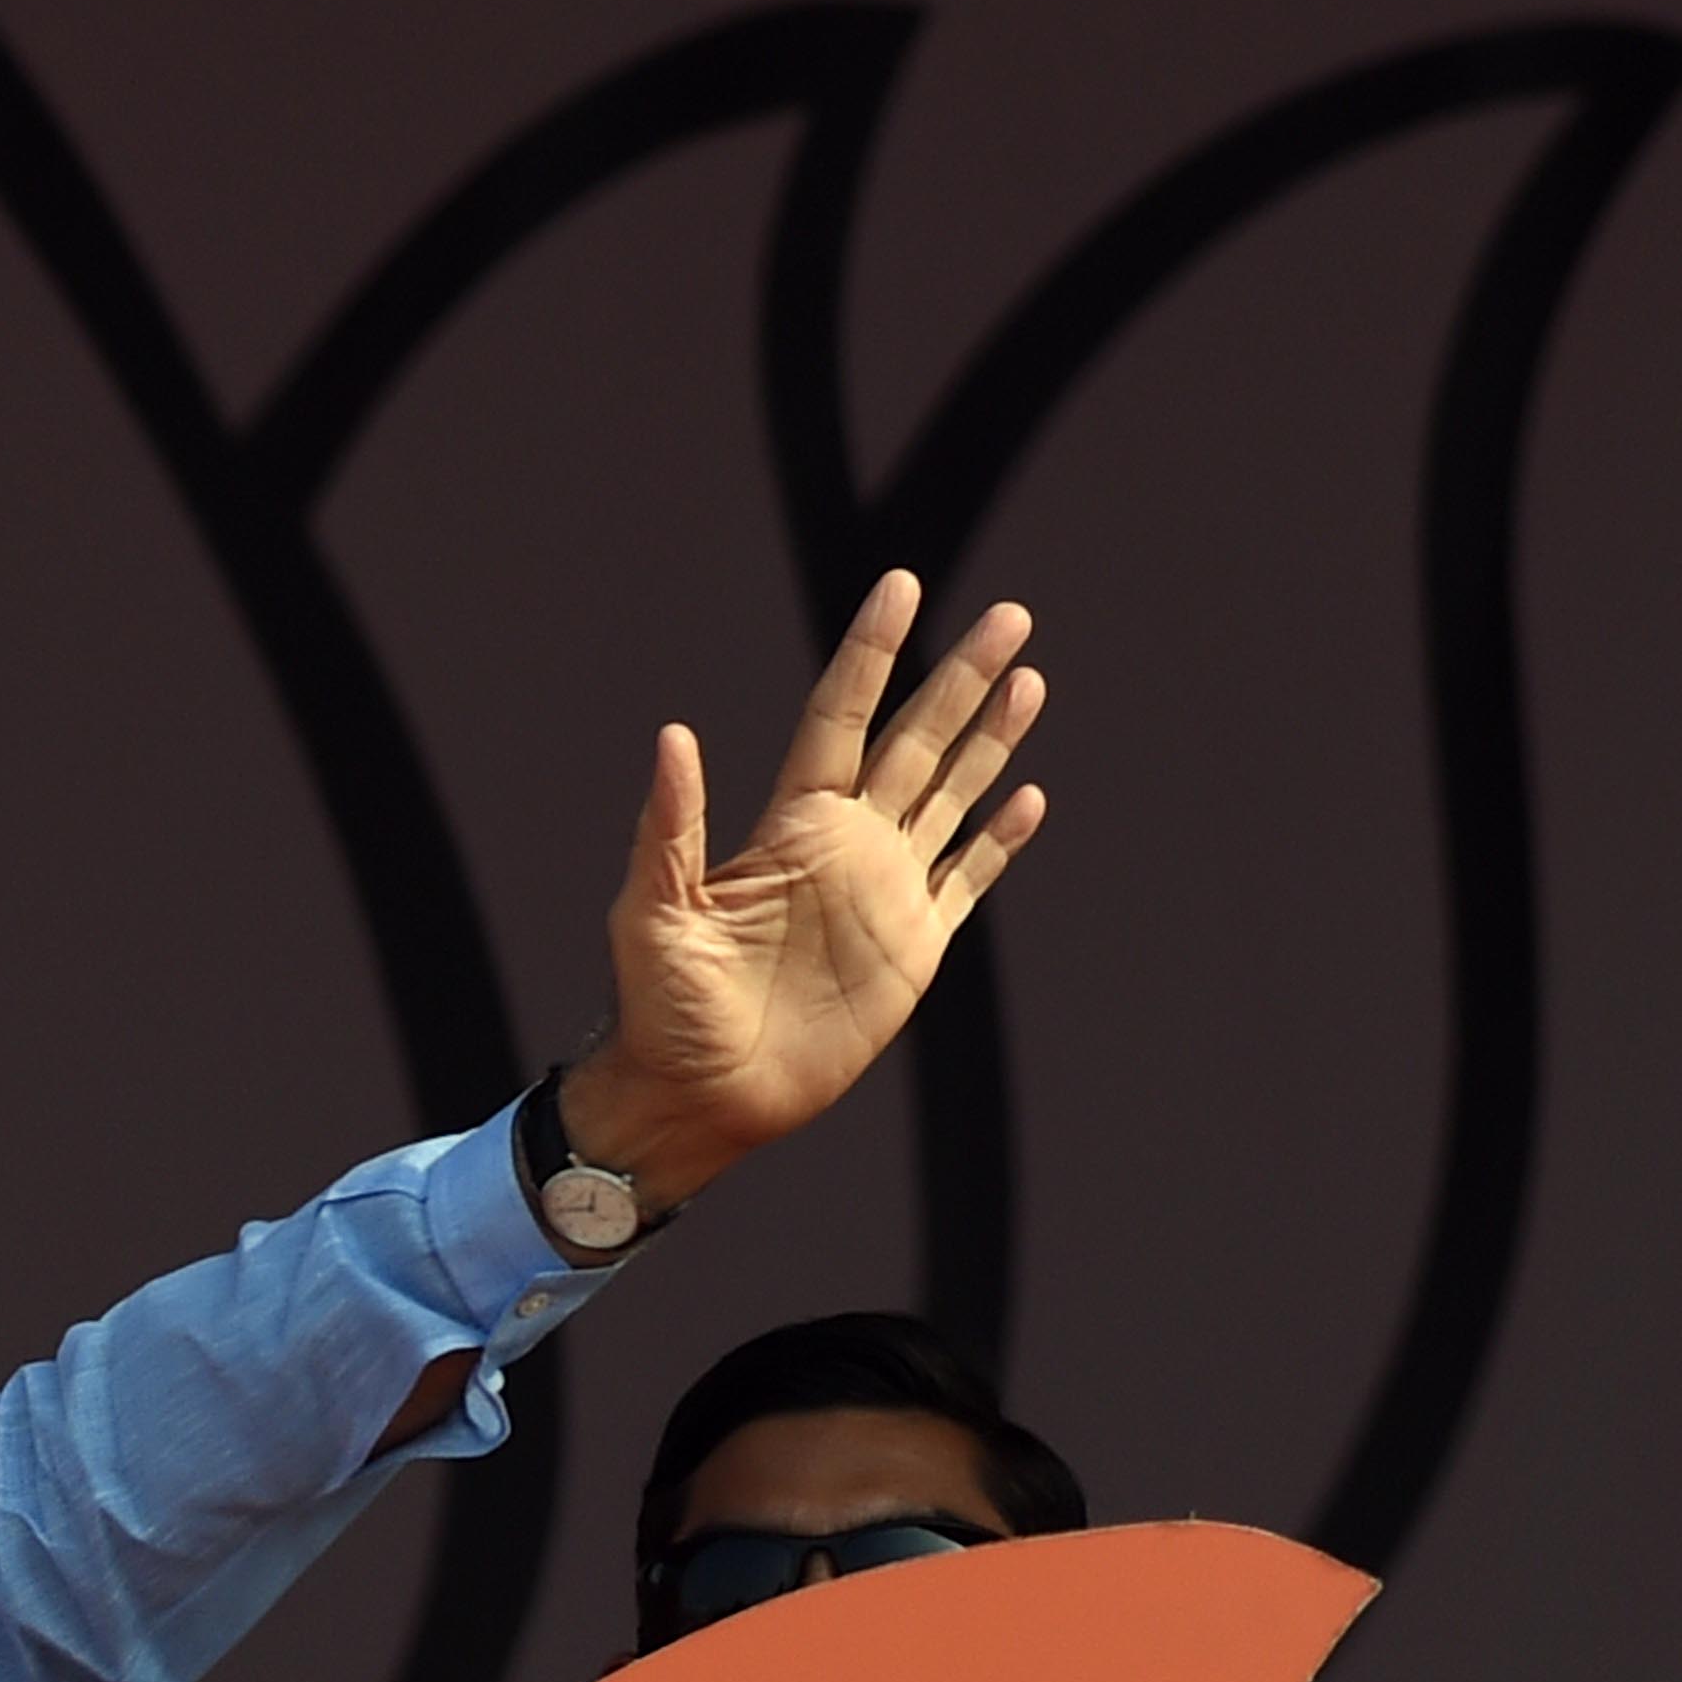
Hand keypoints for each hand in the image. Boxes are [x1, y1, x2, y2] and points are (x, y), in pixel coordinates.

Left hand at [559, 571, 1046, 1209]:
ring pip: (951, 796)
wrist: (701, 1095)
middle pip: (917, 742)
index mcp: (788, 828)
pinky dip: (998, 840)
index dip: (872, 654)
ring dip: (990, 739)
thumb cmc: (660, 1008)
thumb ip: (670, 827)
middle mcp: (844, 846)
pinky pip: (966, 880)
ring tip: (1029, 678)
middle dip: (962, 679)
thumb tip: (673, 734)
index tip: (902, 586)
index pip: (841, 718)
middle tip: (1011, 616)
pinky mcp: (912, 948)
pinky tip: (1027, 796)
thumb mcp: (652, 912)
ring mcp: (883, 893)